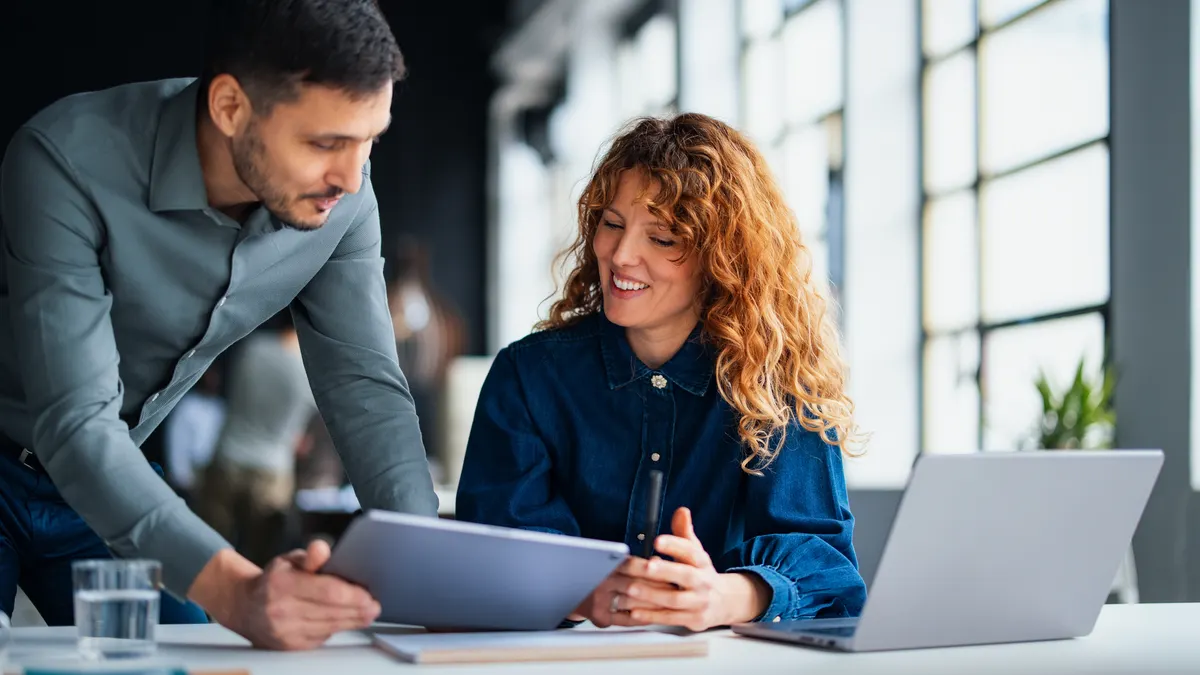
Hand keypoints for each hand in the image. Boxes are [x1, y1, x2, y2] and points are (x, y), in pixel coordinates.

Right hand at [189, 540, 380, 649]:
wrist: (245, 607)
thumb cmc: (273, 580)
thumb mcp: (289, 560)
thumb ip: (310, 556)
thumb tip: (322, 549)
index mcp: (281, 584)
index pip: (326, 591)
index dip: (352, 594)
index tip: (369, 593)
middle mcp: (281, 610)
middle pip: (331, 611)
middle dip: (358, 609)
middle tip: (375, 605)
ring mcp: (284, 631)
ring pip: (329, 627)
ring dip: (353, 620)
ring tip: (368, 612)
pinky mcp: (290, 646)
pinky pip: (322, 637)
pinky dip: (338, 628)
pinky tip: (348, 620)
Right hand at [567, 560, 676, 627]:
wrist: (566, 589)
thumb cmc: (595, 574)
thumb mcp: (608, 561)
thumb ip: (632, 562)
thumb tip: (659, 561)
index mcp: (603, 564)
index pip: (631, 565)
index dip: (651, 568)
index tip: (669, 570)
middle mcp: (600, 582)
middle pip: (635, 585)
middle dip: (658, 587)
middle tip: (677, 589)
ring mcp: (599, 601)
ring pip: (633, 603)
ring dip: (654, 605)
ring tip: (671, 604)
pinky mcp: (599, 616)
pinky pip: (625, 619)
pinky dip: (641, 618)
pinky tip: (654, 616)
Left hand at [620, 507, 769, 631]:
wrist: (724, 602)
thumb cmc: (701, 574)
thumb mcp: (696, 552)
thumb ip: (684, 533)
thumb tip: (681, 511)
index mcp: (701, 562)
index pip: (690, 551)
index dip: (674, 545)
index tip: (657, 540)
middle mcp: (702, 582)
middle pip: (684, 576)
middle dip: (665, 571)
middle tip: (646, 566)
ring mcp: (698, 602)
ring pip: (674, 600)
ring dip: (651, 595)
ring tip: (630, 588)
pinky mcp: (693, 620)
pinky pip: (670, 618)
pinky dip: (652, 616)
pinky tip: (634, 611)